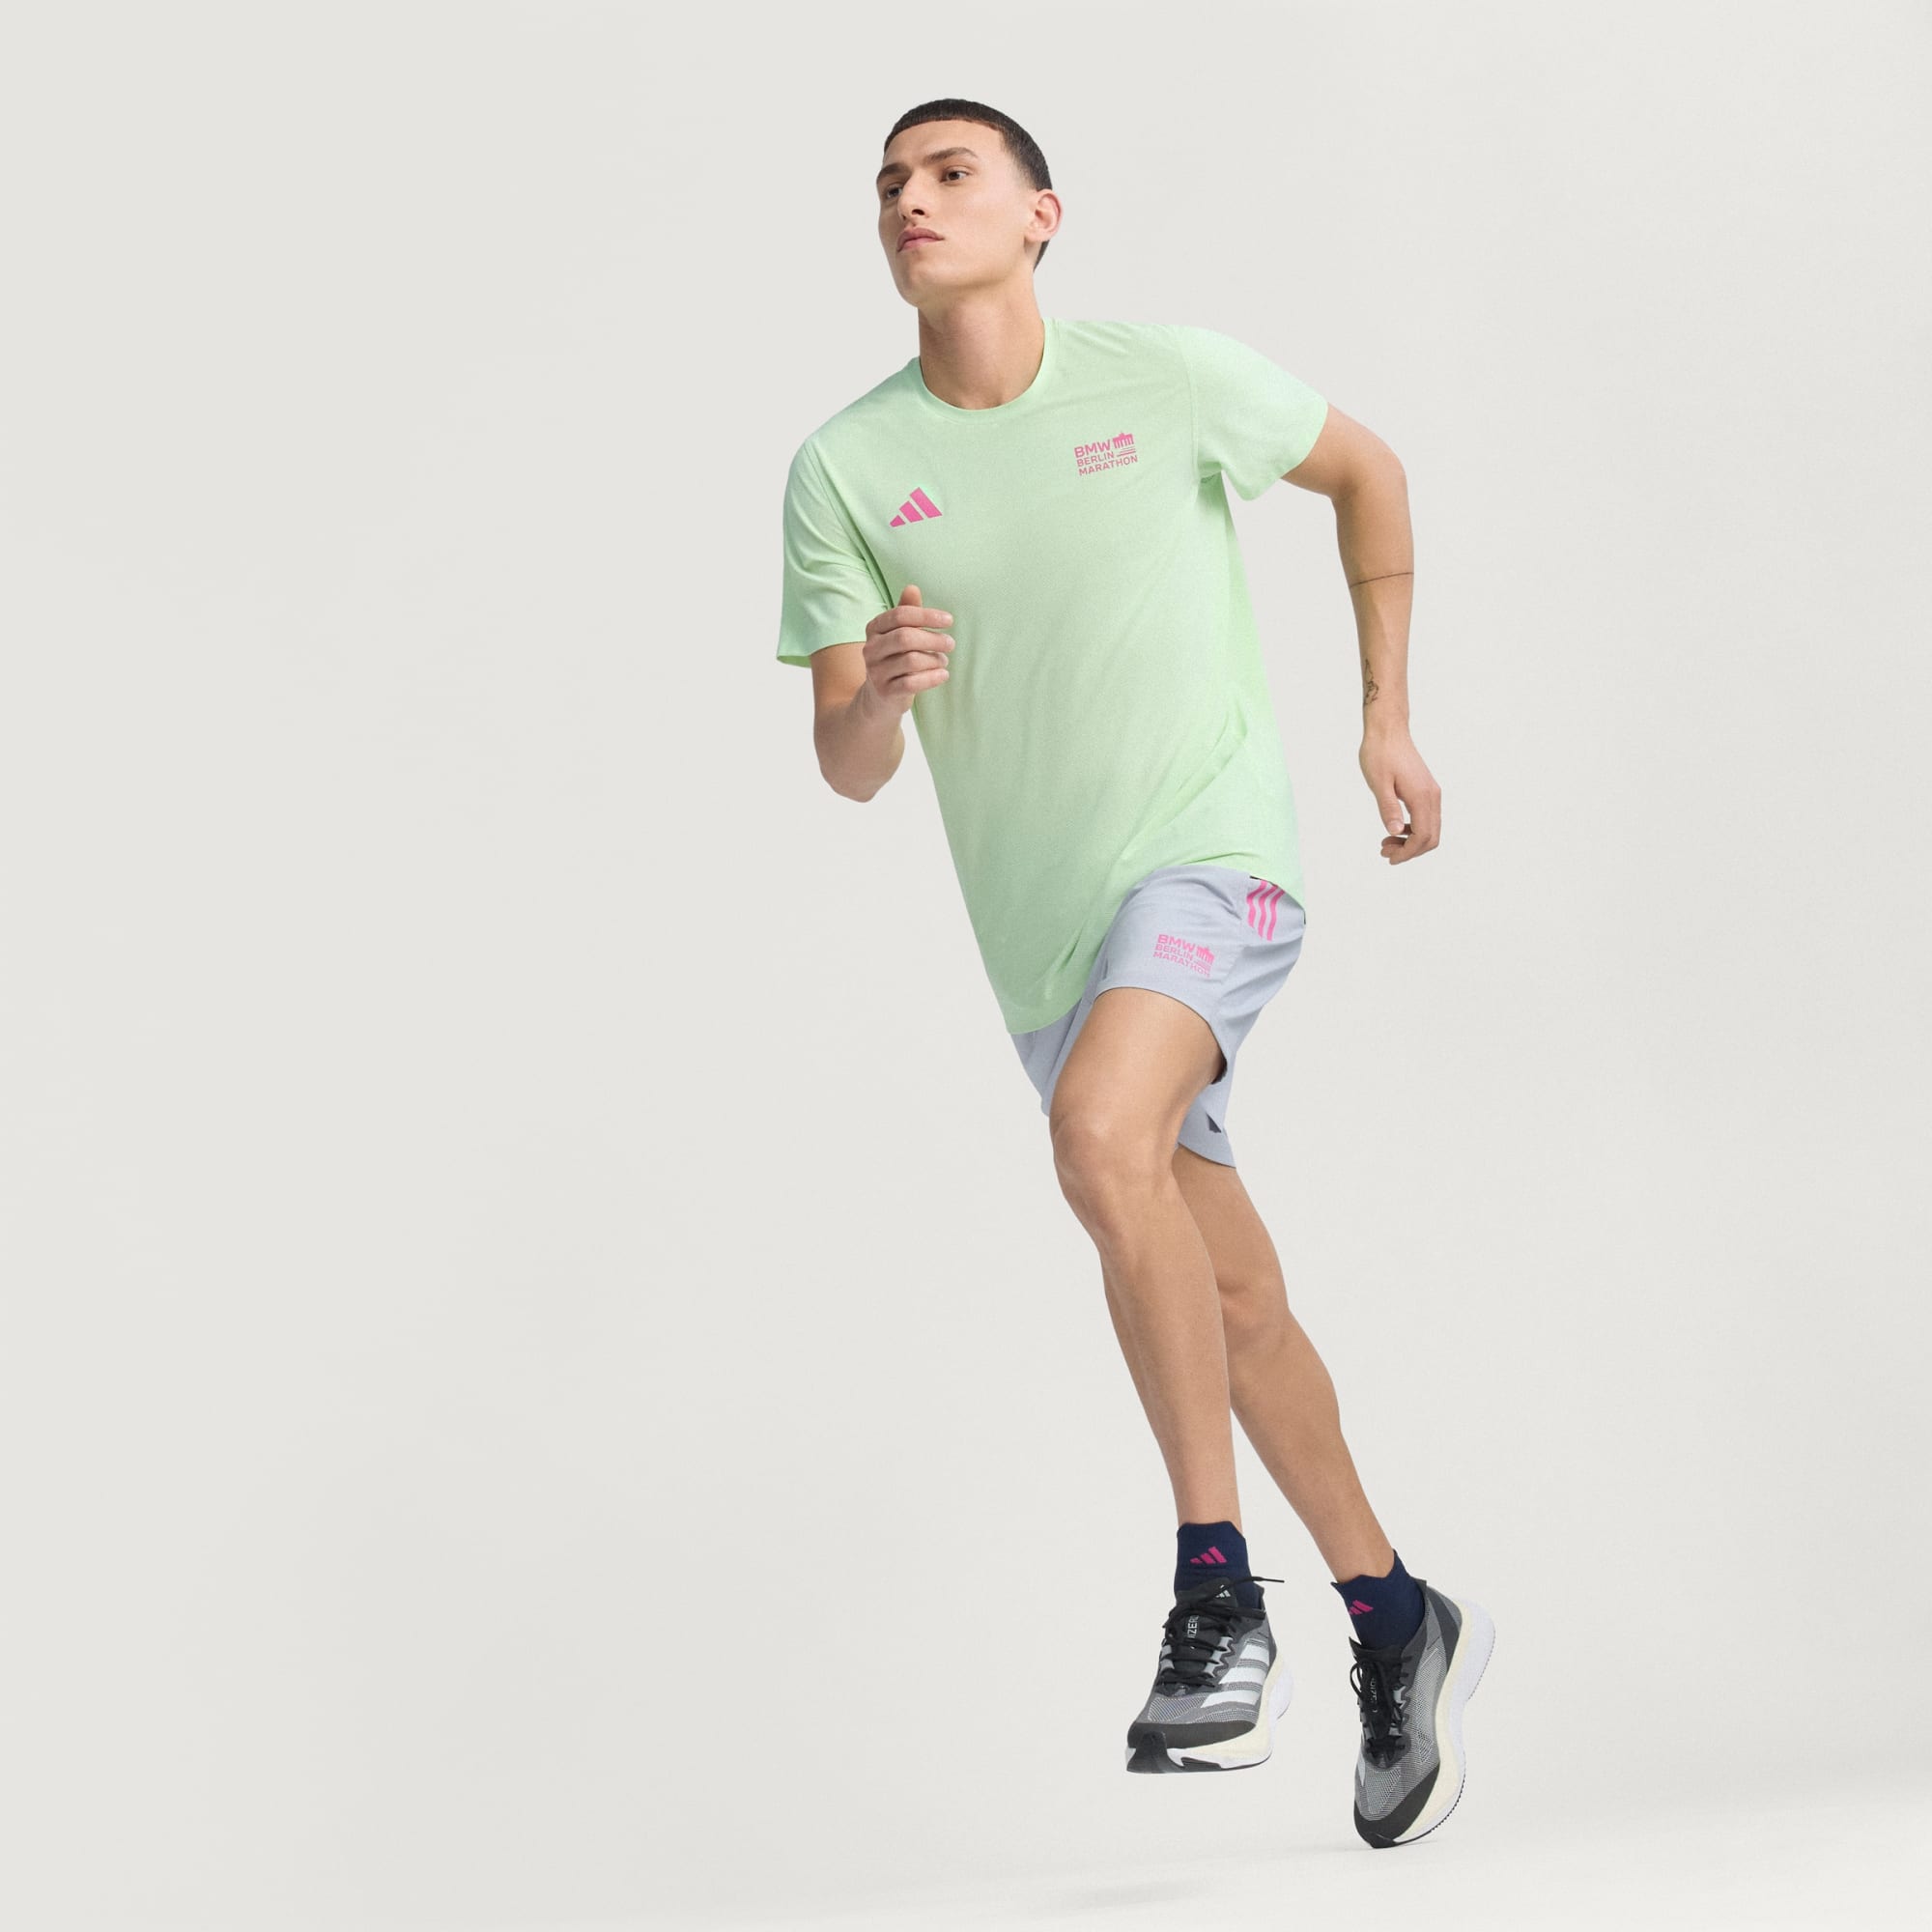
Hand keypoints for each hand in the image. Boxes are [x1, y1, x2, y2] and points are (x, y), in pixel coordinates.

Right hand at [860, 584, 954, 716]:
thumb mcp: (898, 634)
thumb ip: (906, 612)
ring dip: (934, 660)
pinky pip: (912, 683)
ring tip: (943, 661)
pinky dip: (932, 678)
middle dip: (933, 639)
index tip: (949, 620)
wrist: (878, 698)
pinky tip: (943, 675)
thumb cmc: (894, 659)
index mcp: (874, 629)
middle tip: (951, 643)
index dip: (926, 615)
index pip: (900, 615)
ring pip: (911, 661)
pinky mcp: (885, 692)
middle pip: (905, 637)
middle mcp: (871, 649)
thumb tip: (912, 587)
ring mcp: (876, 672)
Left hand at [1360, 728, 1439, 863]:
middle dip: (1410, 851)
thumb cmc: (1380, 754)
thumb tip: (1396, 831)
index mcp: (1421, 797)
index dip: (1408, 853)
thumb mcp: (1379, 783)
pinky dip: (1414, 829)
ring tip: (1386, 842)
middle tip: (1385, 851)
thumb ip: (1388, 807)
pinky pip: (1427, 818)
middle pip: (1431, 838)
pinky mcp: (1426, 789)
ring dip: (1411, 841)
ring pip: (1430, 829)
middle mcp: (1432, 796)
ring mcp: (1431, 792)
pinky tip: (1395, 828)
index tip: (1389, 858)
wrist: (1388, 730)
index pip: (1423, 836)